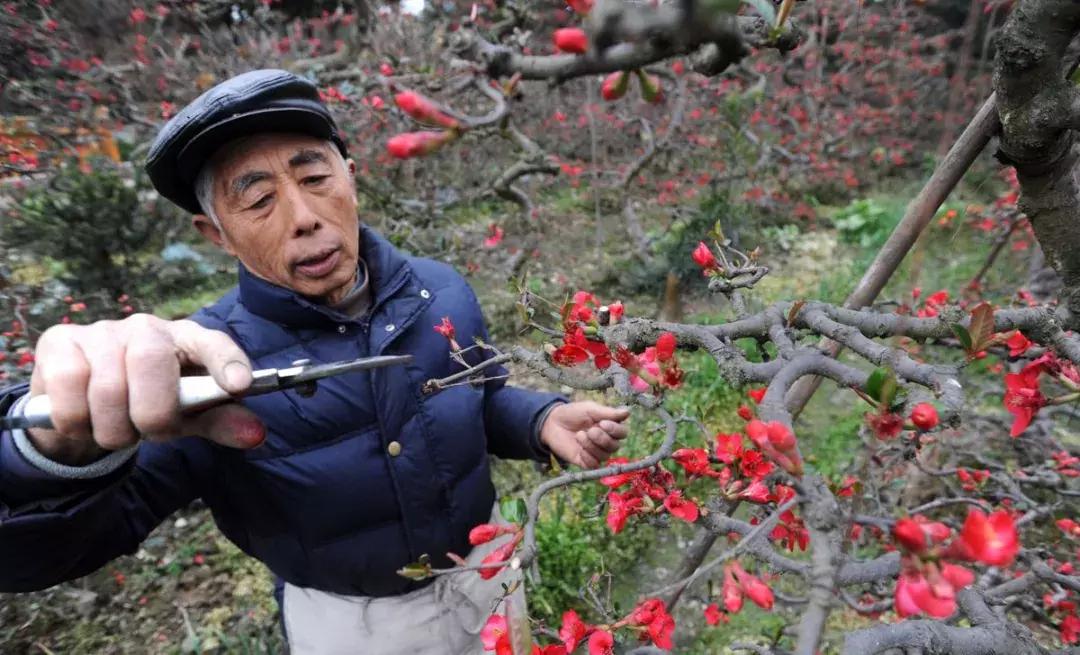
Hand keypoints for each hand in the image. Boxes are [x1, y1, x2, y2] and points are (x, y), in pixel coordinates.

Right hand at [25, 314, 264, 465]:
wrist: (84, 409)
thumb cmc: (147, 405)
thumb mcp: (188, 416)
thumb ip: (221, 422)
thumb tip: (256, 434)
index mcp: (187, 340)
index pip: (213, 343)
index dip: (226, 361)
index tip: (239, 386)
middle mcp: (146, 328)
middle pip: (151, 364)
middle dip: (151, 415)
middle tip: (147, 433)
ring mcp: (101, 331)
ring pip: (107, 387)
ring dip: (112, 429)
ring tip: (115, 430)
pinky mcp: (59, 341)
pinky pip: (67, 388)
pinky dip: (75, 420)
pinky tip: (81, 420)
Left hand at [539, 401, 629, 468]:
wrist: (552, 423)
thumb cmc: (573, 413)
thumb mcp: (590, 409)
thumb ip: (608, 413)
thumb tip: (627, 412)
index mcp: (610, 427)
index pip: (622, 433)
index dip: (615, 430)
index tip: (602, 423)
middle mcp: (606, 442)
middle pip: (615, 447)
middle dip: (602, 439)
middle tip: (589, 430)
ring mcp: (596, 452)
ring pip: (604, 456)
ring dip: (591, 446)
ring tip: (579, 435)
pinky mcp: (585, 462)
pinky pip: (593, 465)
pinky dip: (586, 456)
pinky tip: (578, 448)